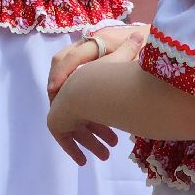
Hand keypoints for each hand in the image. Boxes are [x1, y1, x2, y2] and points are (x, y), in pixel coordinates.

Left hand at [46, 34, 144, 164]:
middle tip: (113, 144)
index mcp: (81, 78)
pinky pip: (62, 137)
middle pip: (81, 115)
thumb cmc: (107, 74)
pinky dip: (71, 148)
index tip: (117, 125)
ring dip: (89, 143)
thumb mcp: (122, 62)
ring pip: (74, 128)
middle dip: (98, 131)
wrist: (88, 89)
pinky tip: (83, 161)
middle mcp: (67, 92)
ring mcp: (59, 106)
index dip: (102, 111)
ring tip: (104, 156)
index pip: (88, 97)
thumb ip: (128, 50)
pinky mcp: (54, 120)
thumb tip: (141, 34)